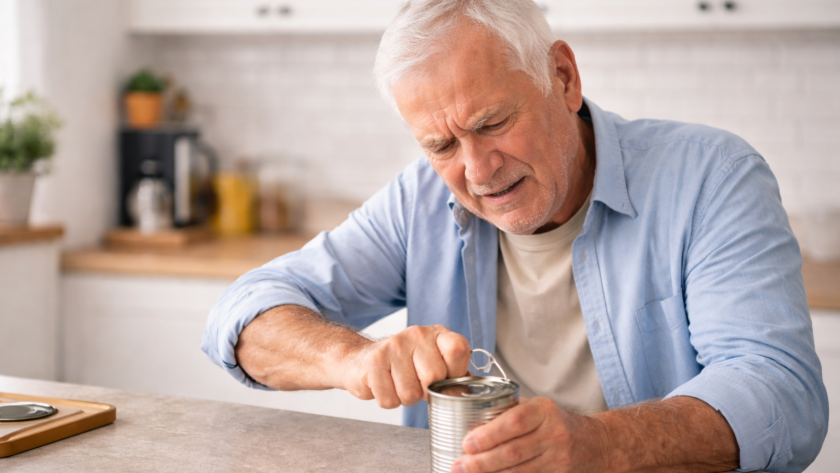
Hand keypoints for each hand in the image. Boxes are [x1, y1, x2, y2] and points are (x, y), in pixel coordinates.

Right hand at [337, 325, 470, 408]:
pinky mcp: (374, 361)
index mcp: (437, 334)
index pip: (458, 350)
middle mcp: (417, 334)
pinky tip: (384, 385)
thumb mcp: (433, 363)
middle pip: (434, 378)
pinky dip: (388, 400)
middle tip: (415, 383)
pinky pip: (390, 400)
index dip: (455, 373)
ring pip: (411, 394)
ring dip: (404, 398)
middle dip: (425, 391)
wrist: (362, 360)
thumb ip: (453, 375)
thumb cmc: (403, 365)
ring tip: (397, 384)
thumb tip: (468, 391)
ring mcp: (394, 346)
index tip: (445, 378)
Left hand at [452, 397, 609, 472]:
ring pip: (519, 470)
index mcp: (544, 410)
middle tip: (459, 465)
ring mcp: (558, 457)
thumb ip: (508, 410)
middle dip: (482, 461)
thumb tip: (466, 407)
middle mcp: (553, 433)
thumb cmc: (556, 422)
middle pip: (513, 451)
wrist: (596, 443)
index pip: (514, 421)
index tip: (466, 442)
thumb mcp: (537, 408)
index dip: (489, 434)